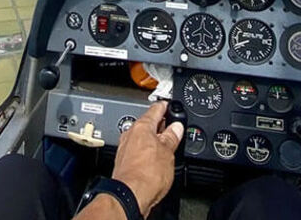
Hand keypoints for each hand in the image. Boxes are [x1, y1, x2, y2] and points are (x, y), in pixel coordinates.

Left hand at [111, 101, 183, 217]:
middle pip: (148, 123)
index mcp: (141, 126)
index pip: (156, 109)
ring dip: (154, 140)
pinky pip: (138, 150)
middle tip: (173, 128)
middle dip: (161, 125)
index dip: (166, 106)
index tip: (171, 104)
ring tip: (167, 147)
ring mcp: (126, 148)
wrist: (130, 196)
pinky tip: (155, 160)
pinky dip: (147, 152)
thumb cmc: (146, 175)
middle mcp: (130, 134)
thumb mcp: (168, 152)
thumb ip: (172, 137)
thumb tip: (176, 127)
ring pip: (142, 137)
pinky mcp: (124, 161)